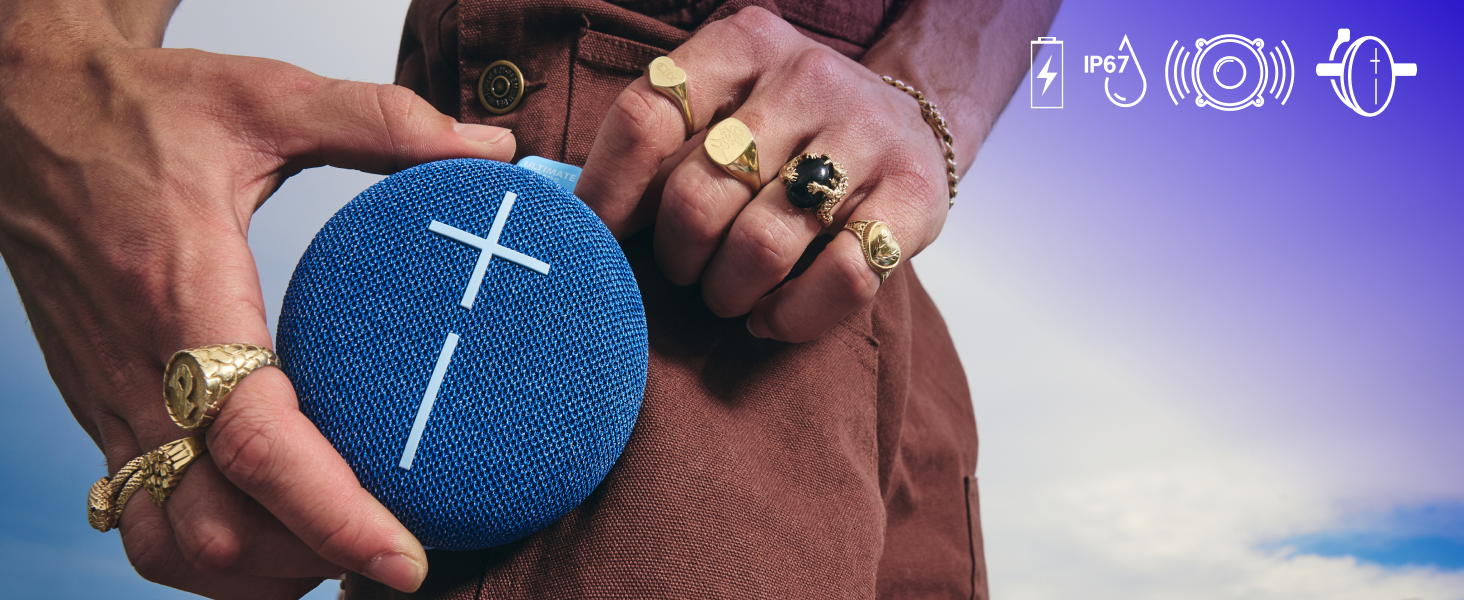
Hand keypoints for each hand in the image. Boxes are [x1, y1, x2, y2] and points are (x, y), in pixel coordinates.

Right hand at [0, 11, 514, 598]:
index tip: (406, 559)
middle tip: (400, 551)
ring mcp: (109, 401)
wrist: (26, 114)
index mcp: (181, 296)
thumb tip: (490, 152)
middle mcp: (135, 369)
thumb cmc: (135, 110)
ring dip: (258, 571)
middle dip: (310, 557)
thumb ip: (381, 121)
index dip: (333, 515)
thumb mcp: (263, 95)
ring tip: (342, 554)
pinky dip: (212, 558)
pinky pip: (144, 522)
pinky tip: (278, 539)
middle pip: (212, 525)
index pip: (255, 440)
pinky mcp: (102, 411)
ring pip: (167, 546)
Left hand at [577, 6, 951, 342]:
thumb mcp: (726, 106)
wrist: (908, 121)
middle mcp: (807, 77)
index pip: (647, 115)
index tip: (595, 237)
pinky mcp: (916, 195)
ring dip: (728, 293)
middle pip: (697, 195)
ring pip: (762, 245)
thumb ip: (662, 143)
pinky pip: (841, 278)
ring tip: (728, 295)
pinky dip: (792, 315)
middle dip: (677, 257)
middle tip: (686, 271)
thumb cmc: (789, 130)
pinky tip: (772, 317)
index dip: (608, 190)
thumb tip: (574, 214)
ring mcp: (867, 132)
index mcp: (744, 43)